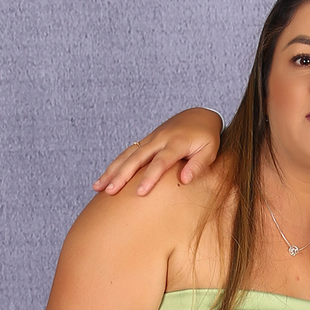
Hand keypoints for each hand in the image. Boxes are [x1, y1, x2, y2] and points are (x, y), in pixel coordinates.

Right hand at [93, 108, 223, 196]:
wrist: (198, 116)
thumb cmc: (206, 138)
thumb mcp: (210, 151)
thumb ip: (199, 165)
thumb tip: (185, 180)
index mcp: (176, 143)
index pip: (161, 162)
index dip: (150, 177)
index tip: (140, 193)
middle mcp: (159, 139)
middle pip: (137, 158)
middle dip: (122, 175)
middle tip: (110, 191)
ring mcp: (150, 139)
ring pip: (127, 155)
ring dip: (112, 171)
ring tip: (98, 187)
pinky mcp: (145, 141)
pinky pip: (126, 153)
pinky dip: (114, 165)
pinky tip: (104, 179)